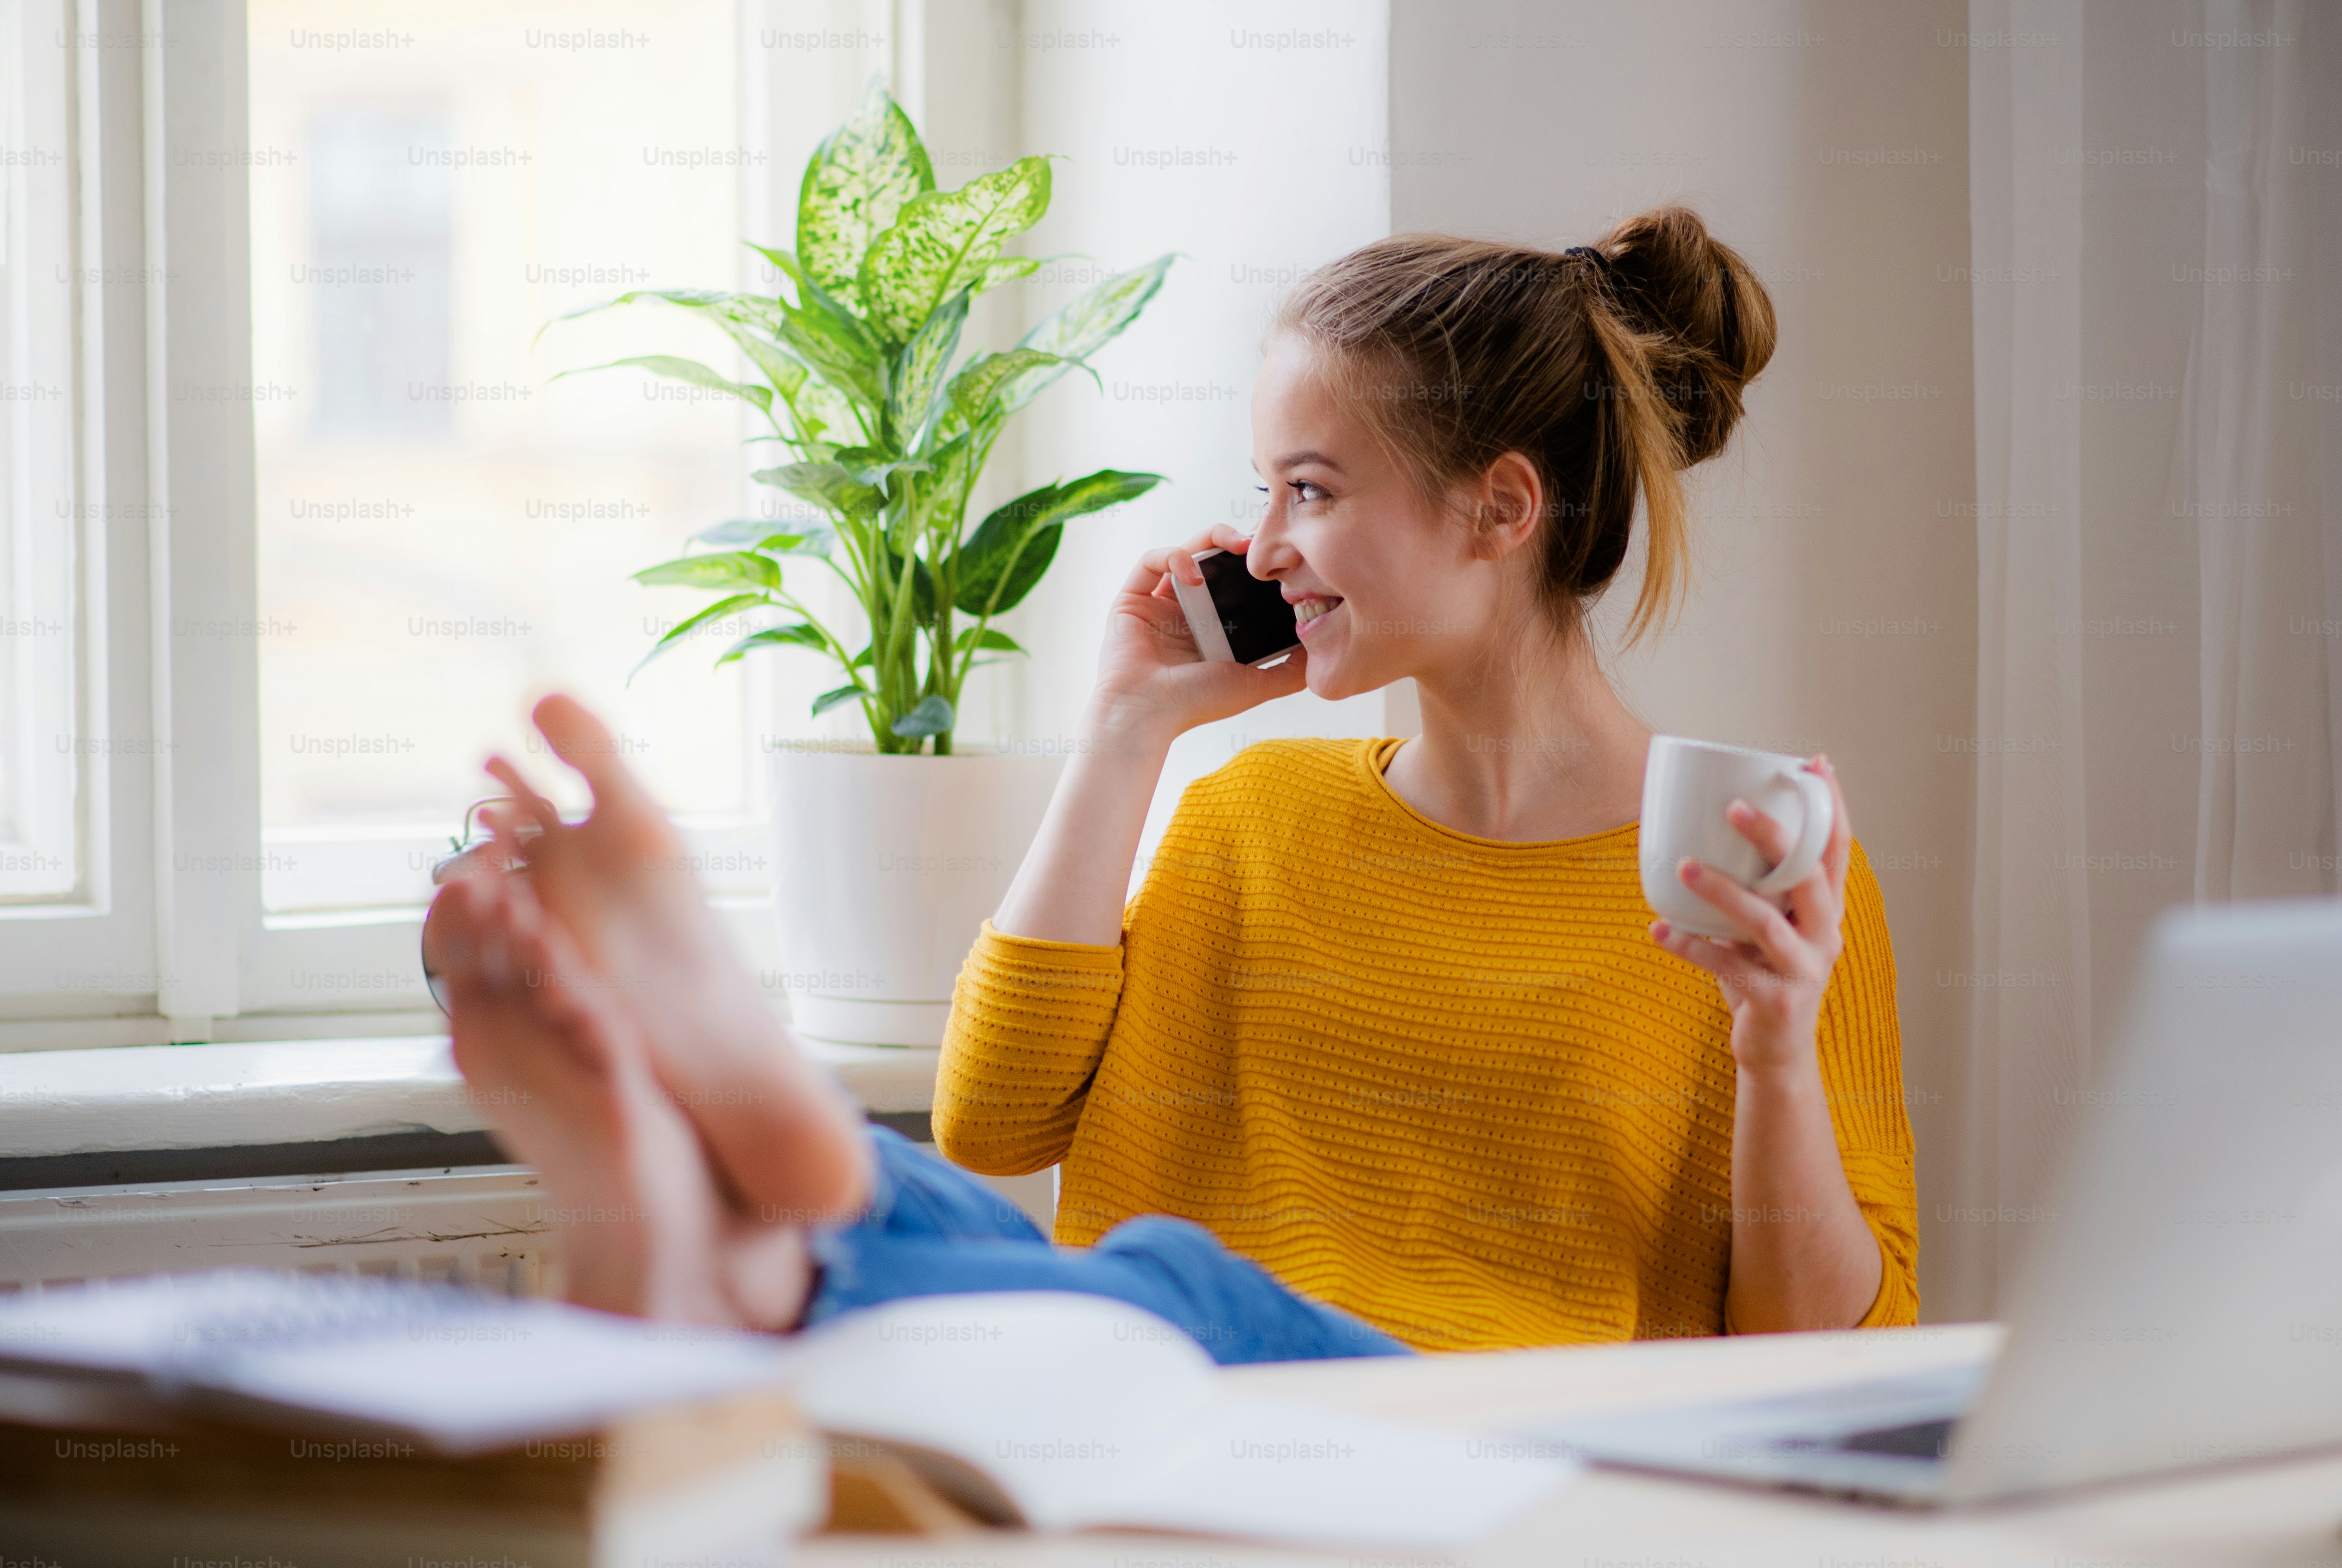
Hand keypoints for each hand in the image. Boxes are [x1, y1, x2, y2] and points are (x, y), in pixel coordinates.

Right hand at [1088, 524, 1306, 741]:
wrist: (1148, 714)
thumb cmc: (1195, 703)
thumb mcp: (1255, 685)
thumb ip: (1289, 671)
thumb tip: (1321, 652)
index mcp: (1210, 629)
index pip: (1234, 585)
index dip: (1255, 567)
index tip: (1279, 557)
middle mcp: (1184, 613)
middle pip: (1211, 561)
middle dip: (1236, 543)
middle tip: (1261, 539)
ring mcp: (1156, 604)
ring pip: (1184, 552)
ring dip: (1210, 540)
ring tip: (1237, 545)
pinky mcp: (1131, 598)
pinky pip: (1150, 561)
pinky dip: (1173, 557)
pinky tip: (1193, 574)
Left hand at [1648, 757, 1851, 1079]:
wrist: (1775, 1051)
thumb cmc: (1763, 974)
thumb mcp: (1764, 926)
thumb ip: (1752, 887)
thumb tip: (1696, 830)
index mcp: (1825, 909)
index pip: (1837, 849)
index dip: (1831, 805)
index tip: (1815, 762)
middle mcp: (1825, 934)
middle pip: (1807, 877)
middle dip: (1774, 838)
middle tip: (1734, 806)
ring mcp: (1804, 969)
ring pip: (1766, 922)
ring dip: (1722, 892)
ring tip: (1684, 867)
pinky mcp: (1777, 1001)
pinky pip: (1729, 967)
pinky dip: (1691, 947)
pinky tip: (1658, 930)